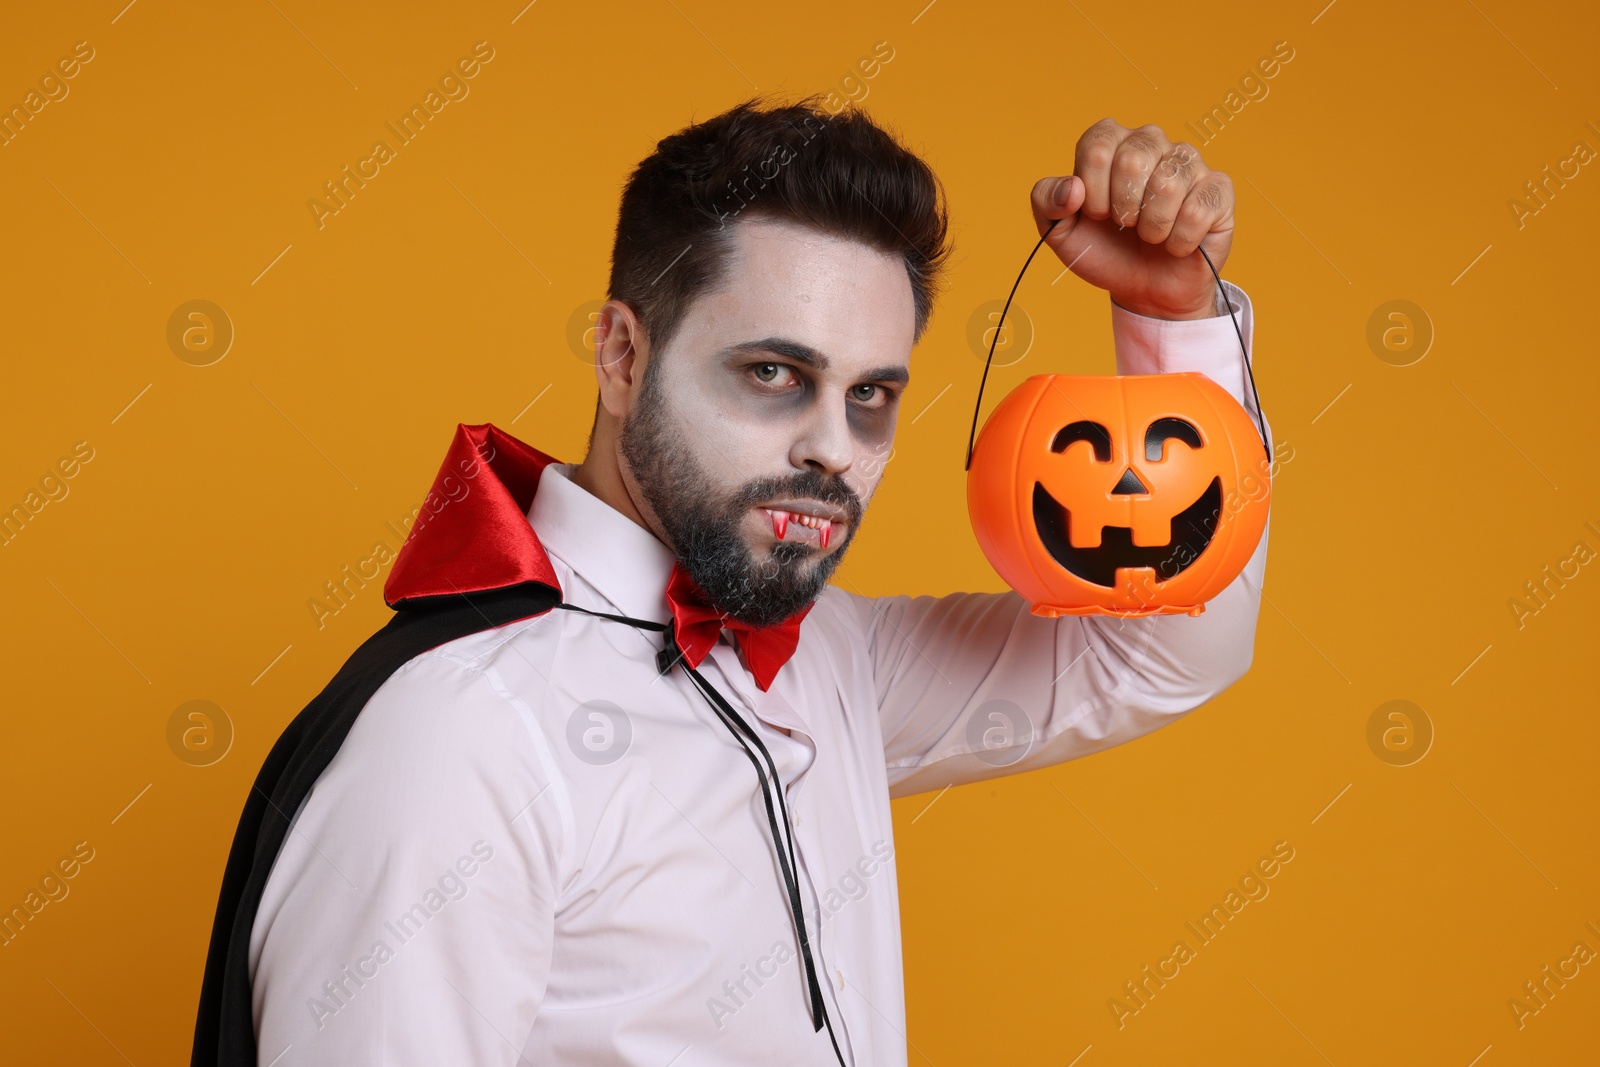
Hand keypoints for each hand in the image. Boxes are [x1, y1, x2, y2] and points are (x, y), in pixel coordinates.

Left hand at [1031, 118, 1234, 319]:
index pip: (1097, 146)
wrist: (1144, 290)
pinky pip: (1198, 207)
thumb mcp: (1061, 232)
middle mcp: (1152, 142)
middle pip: (1133, 158)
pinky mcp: (1217, 188)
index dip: (1092, 192)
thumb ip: (1047, 202)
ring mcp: (1188, 163)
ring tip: (1151, 236)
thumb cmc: (1105, 251)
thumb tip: (1072, 188)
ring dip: (1152, 226)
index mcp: (1111, 143)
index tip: (1096, 215)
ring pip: (1168, 182)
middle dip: (1122, 208)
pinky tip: (1176, 244)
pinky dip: (1180, 239)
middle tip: (1125, 227)